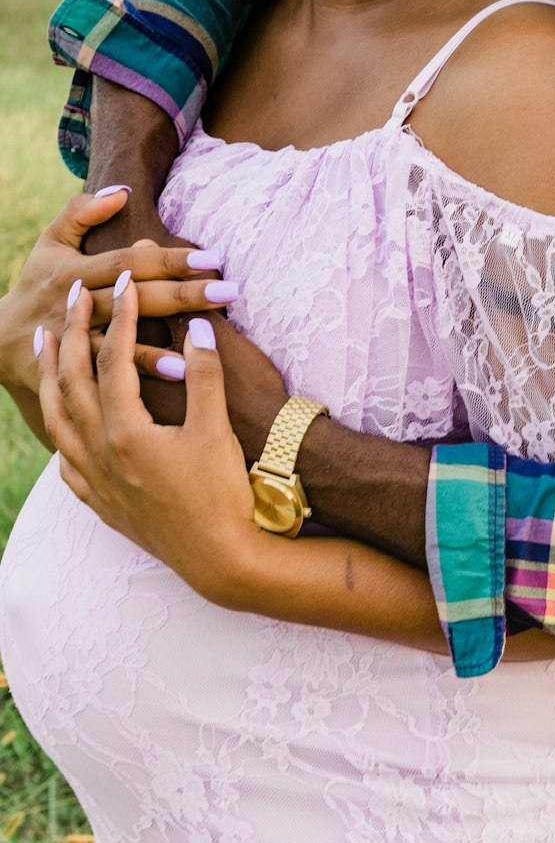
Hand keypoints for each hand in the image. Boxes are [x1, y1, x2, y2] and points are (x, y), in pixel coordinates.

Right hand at [0, 188, 233, 395]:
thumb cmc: (37, 283)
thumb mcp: (50, 243)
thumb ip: (80, 213)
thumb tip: (122, 192)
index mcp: (73, 271)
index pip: (129, 262)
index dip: (169, 258)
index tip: (211, 257)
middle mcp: (75, 304)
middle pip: (135, 298)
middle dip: (183, 293)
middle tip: (229, 290)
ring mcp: (75, 341)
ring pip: (123, 338)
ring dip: (166, 339)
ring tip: (208, 337)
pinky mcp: (75, 372)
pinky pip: (113, 372)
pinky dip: (145, 370)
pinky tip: (181, 373)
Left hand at [36, 274, 258, 604]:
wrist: (221, 560)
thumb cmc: (223, 495)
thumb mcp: (216, 430)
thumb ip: (204, 375)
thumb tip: (197, 325)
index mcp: (124, 432)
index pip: (113, 360)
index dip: (120, 316)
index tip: (126, 282)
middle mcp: (99, 454)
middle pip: (72, 382)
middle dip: (71, 333)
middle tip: (75, 295)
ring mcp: (96, 481)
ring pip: (57, 418)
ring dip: (49, 376)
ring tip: (44, 344)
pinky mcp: (103, 503)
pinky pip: (65, 460)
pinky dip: (59, 430)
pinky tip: (64, 422)